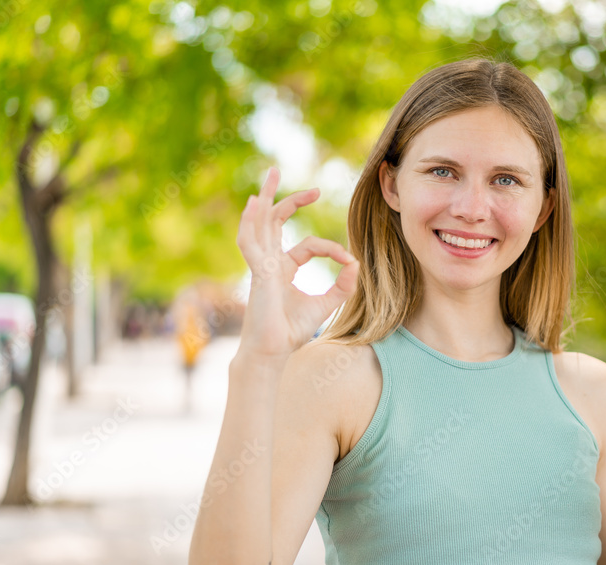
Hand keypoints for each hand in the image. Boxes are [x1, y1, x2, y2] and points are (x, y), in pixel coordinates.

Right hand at [235, 167, 359, 362]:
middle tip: (313, 187)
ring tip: (272, 174)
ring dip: (266, 197)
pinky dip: (249, 222)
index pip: (309, 245)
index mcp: (283, 267)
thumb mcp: (327, 303)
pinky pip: (249, 242)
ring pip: (261, 222)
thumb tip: (356, 261)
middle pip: (276, 221)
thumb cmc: (292, 330)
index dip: (332, 249)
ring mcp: (260, 264)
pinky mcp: (256, 272)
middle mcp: (270, 261)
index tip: (350, 261)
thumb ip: (343, 284)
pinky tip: (253, 205)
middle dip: (290, 199)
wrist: (274, 350)